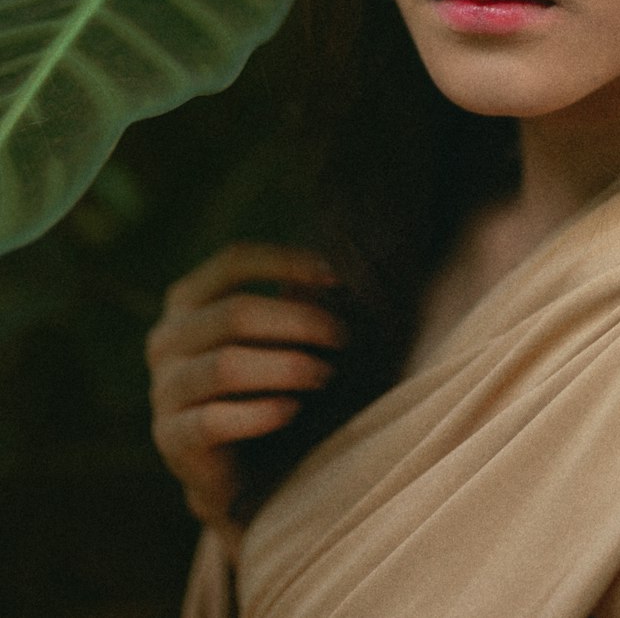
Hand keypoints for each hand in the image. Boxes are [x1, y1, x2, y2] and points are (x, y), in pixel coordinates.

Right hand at [146, 243, 344, 556]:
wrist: (236, 473)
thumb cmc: (261, 386)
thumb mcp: (275, 339)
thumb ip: (291, 305)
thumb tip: (326, 279)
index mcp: (187, 301)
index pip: (232, 262)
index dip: (285, 262)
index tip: (335, 277)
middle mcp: (167, 338)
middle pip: (236, 313)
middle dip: (299, 322)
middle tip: (340, 338)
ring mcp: (164, 389)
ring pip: (227, 365)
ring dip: (286, 367)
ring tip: (324, 374)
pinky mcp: (170, 437)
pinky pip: (214, 419)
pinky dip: (260, 412)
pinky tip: (292, 409)